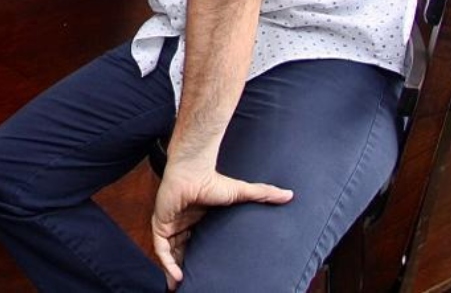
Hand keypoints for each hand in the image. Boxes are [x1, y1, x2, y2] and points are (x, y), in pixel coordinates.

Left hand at [151, 161, 292, 289]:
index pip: (193, 242)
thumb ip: (262, 194)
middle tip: (189, 284)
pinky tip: (176, 275)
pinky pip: (161, 247)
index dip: (195, 257)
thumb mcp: (241, 193)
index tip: (203, 272)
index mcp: (196, 218)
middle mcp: (181, 222)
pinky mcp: (161, 222)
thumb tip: (289, 194)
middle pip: (179, 250)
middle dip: (182, 267)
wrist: (194, 170)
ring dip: (172, 269)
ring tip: (180, 286)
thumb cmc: (213, 179)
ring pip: (168, 252)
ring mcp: (170, 222)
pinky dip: (166, 262)